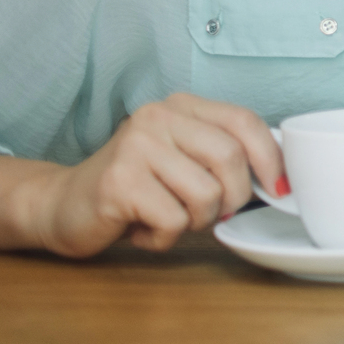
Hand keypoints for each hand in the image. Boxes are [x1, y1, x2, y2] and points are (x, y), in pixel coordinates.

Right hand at [22, 94, 281, 256]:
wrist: (62, 205)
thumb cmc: (138, 188)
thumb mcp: (184, 159)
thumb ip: (224, 156)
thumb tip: (281, 177)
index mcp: (181, 106)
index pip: (245, 121)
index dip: (271, 157)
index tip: (279, 188)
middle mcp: (158, 117)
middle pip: (231, 159)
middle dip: (233, 198)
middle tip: (210, 213)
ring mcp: (136, 147)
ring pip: (206, 194)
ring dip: (196, 222)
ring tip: (169, 217)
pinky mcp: (118, 182)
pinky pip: (173, 220)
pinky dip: (165, 237)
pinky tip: (142, 228)